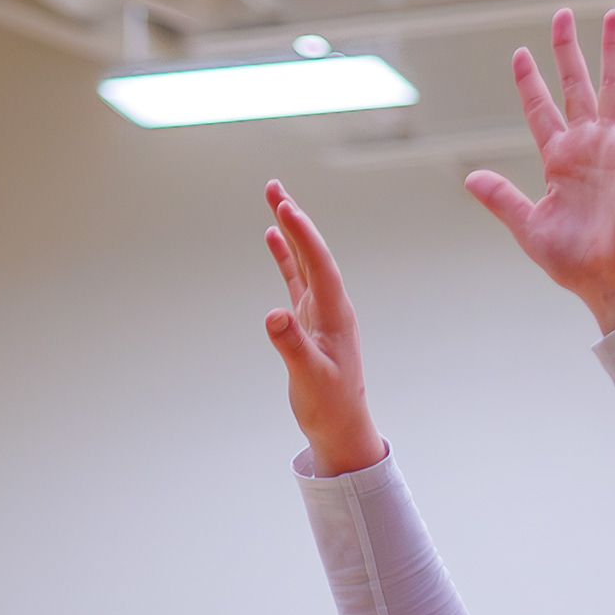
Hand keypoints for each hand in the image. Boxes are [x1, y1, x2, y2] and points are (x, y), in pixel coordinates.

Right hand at [262, 182, 388, 477]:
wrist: (341, 426)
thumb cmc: (329, 405)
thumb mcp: (309, 378)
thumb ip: (292, 346)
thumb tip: (273, 315)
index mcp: (335, 314)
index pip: (319, 264)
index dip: (302, 235)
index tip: (286, 207)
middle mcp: (331, 306)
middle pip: (312, 252)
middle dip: (295, 219)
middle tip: (274, 188)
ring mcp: (320, 311)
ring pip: (304, 261)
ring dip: (290, 231)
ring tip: (274, 199)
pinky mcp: (309, 322)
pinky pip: (296, 280)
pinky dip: (285, 258)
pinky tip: (273, 238)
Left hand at [465, 8, 614, 333]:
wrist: (612, 280)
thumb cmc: (575, 262)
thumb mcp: (529, 227)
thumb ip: (502, 198)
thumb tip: (470, 177)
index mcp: (558, 163)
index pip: (541, 111)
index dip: (530, 83)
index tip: (520, 55)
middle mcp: (586, 147)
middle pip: (575, 87)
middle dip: (568, 52)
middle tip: (561, 16)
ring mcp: (613, 147)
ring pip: (611, 87)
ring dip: (611, 51)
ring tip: (613, 14)